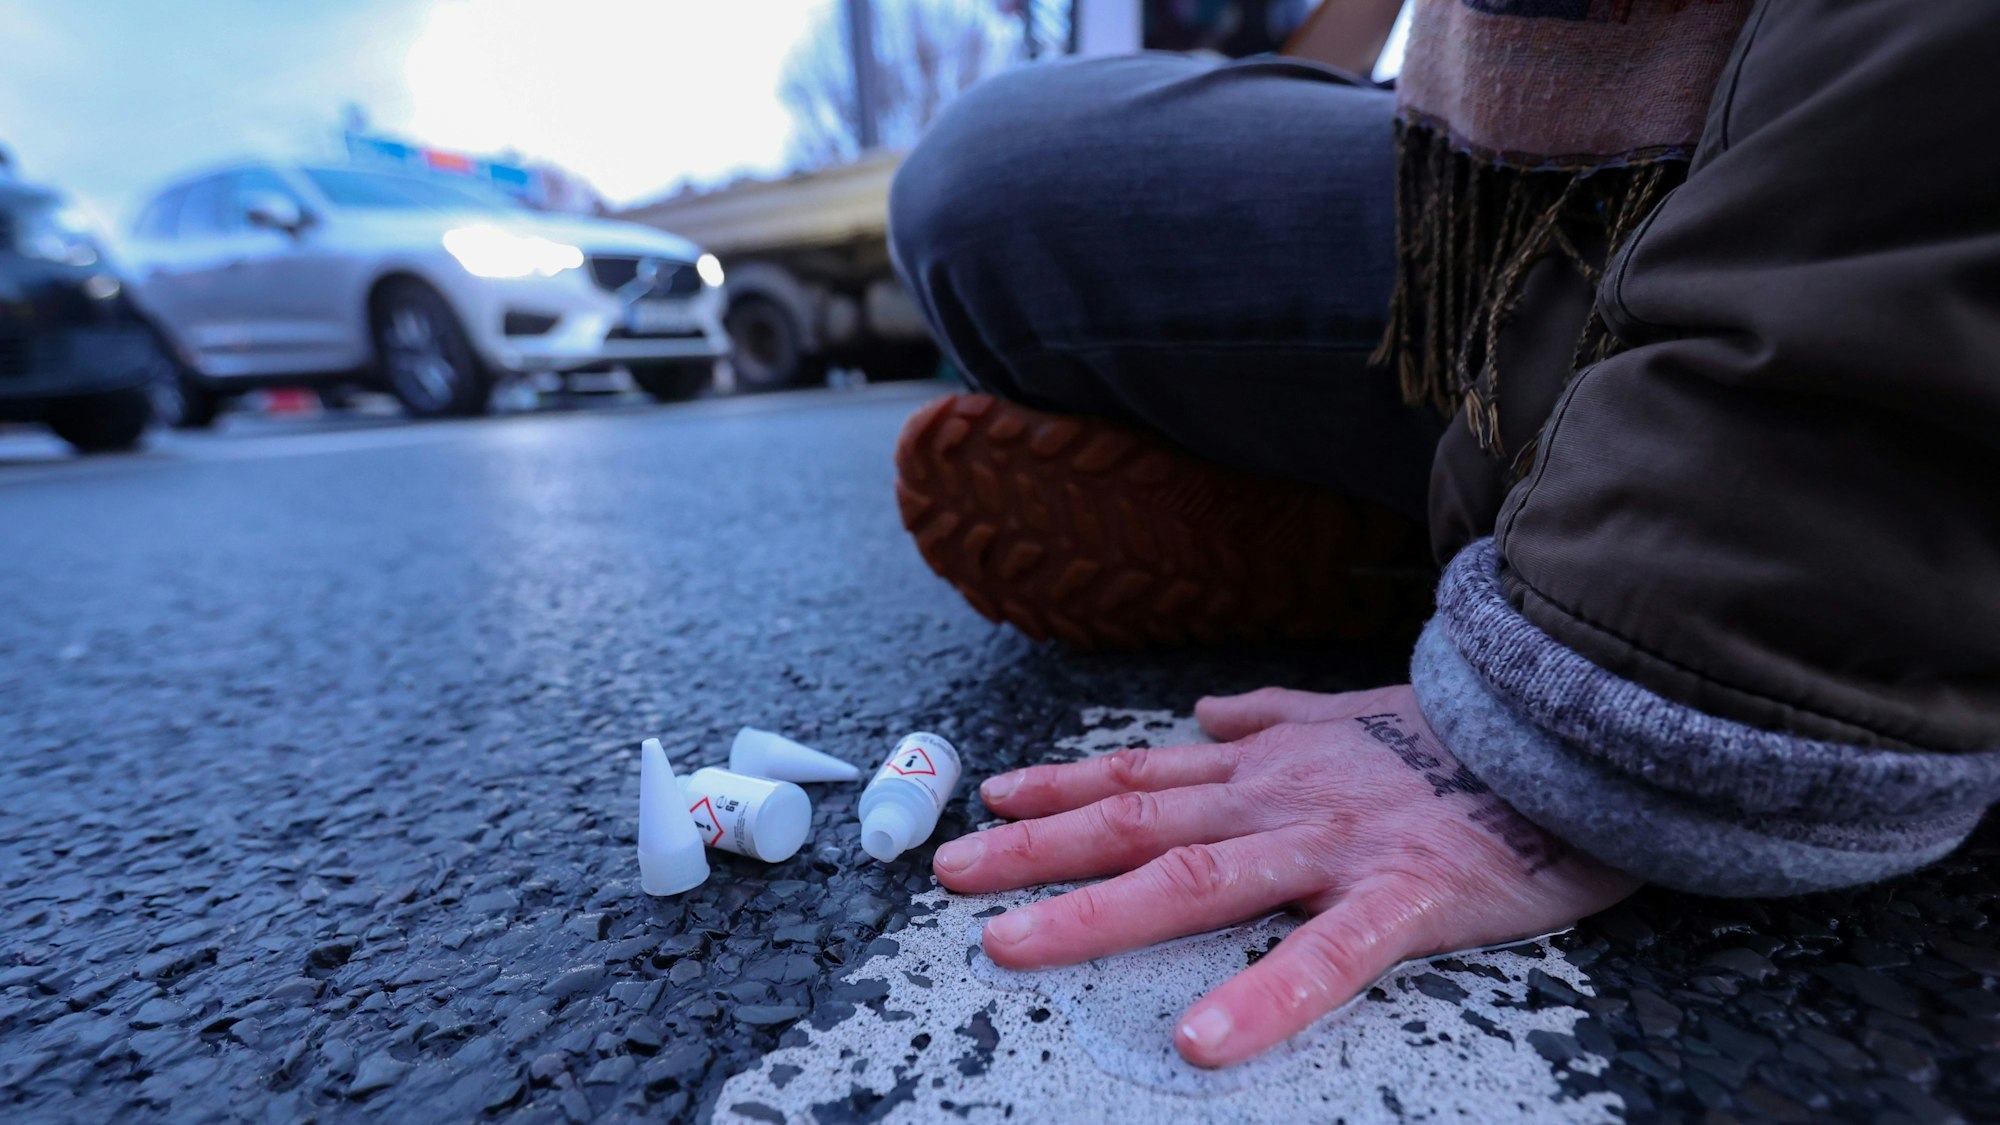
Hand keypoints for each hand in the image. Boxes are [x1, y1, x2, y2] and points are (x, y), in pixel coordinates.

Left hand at [932, 684, 1639, 1067]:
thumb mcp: (1355, 713)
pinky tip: (1203, 1042)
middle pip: (1139, 825)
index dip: (1062, 789)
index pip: (1145, 777)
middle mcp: (1283, 797)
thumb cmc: (1469, 738)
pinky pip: (1328, 954)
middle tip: (949, 874)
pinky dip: (1265, 997)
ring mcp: (1338, 844)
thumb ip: (1275, 718)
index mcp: (1272, 766)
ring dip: (1096, 912)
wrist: (1582, 729)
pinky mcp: (1408, 896)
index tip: (989, 799)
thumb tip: (1210, 716)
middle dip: (1037, 850)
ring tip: (1011, 946)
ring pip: (1199, 878)